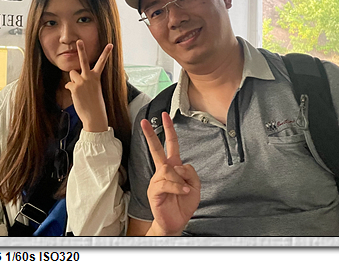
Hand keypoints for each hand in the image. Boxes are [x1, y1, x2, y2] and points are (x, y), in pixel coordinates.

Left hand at [64, 40, 112, 132]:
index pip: (102, 63)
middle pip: (84, 61)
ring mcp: (81, 82)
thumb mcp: (94, 89)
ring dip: (73, 79)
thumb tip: (72, 78)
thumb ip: (86, 80)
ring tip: (79, 89)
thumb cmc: (95, 103)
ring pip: (72, 73)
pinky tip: (76, 96)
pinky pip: (68, 84)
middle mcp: (89, 77)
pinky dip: (70, 89)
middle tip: (79, 40)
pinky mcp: (74, 87)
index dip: (106, 53)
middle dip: (82, 50)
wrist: (94, 115)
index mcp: (96, 77)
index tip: (110, 44)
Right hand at [141, 112, 200, 235]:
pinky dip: (178, 188)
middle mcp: (163, 171)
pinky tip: (183, 193)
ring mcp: (157, 180)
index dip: (169, 130)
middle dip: (150, 134)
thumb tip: (178, 167)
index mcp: (173, 166)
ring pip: (169, 170)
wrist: (176, 222)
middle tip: (144, 121)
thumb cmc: (183, 203)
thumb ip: (190, 172)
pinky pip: (167, 183)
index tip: (165, 115)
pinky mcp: (154, 191)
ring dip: (180, 181)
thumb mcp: (195, 185)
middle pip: (156, 149)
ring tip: (184, 191)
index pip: (171, 144)